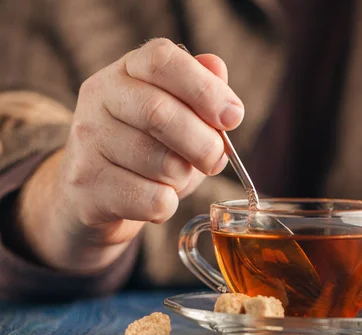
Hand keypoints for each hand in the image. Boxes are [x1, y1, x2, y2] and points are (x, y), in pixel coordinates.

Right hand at [16, 38, 242, 269]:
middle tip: (215, 160)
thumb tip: (215, 66)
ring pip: (159, 162)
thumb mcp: (181, 114)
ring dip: (183, 177)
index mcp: (127, 71)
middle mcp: (99, 98)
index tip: (233, 118)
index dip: (205, 89)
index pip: (162, 61)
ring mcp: (87, 141)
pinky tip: (157, 198)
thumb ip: (202, 88)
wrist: (96, 194)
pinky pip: (150, 199)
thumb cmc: (149, 148)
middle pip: (159, 113)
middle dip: (203, 144)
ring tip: (175, 178)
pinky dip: (168, 206)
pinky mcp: (86, 184)